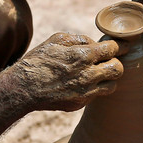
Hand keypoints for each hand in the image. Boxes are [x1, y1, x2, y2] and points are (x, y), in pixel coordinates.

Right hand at [7, 33, 125, 111]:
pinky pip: (97, 94)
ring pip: (113, 85)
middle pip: (118, 68)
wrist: (24, 88)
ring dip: (108, 78)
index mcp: (83, 56)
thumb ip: (79, 39)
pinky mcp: (81, 103)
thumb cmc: (39, 61)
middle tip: (107, 60)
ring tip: (98, 73)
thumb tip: (94, 43)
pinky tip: (84, 82)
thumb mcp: (56, 40)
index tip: (117, 45)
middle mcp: (88, 75)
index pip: (113, 49)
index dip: (117, 46)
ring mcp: (86, 92)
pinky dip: (95, 88)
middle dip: (115, 62)